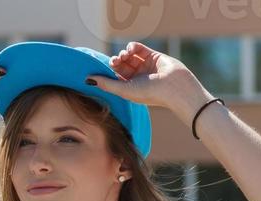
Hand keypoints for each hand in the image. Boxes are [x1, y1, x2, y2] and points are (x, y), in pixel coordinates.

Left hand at [85, 41, 205, 114]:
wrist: (172, 86)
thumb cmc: (149, 93)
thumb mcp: (123, 90)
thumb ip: (106, 84)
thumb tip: (87, 80)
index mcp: (130, 88)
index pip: (114, 77)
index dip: (107, 71)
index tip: (100, 67)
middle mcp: (137, 78)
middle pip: (120, 65)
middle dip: (115, 61)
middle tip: (115, 61)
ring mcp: (144, 66)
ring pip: (128, 56)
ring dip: (123, 54)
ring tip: (124, 56)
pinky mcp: (152, 55)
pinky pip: (138, 48)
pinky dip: (132, 47)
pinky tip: (130, 50)